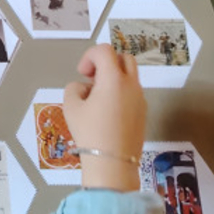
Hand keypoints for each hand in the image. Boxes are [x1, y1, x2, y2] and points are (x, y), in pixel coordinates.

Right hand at [63, 44, 146, 191]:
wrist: (112, 161)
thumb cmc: (90, 133)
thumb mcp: (71, 108)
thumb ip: (74, 89)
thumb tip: (84, 88)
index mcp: (113, 79)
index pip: (104, 51)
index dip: (89, 56)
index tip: (82, 73)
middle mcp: (131, 84)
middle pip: (123, 58)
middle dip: (106, 63)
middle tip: (93, 79)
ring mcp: (140, 98)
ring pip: (130, 76)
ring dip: (113, 78)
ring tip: (98, 98)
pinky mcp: (143, 111)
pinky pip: (132, 92)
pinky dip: (120, 93)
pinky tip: (107, 113)